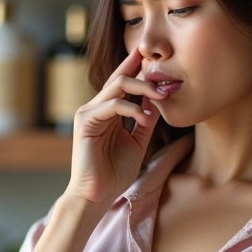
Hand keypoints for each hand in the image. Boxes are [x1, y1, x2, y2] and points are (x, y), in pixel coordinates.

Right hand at [64, 46, 165, 206]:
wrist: (96, 195)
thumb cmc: (114, 172)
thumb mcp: (138, 141)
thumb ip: (145, 120)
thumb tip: (159, 100)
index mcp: (107, 111)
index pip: (122, 82)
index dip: (136, 67)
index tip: (154, 56)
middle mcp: (96, 108)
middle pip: (119, 77)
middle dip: (143, 72)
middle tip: (166, 76)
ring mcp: (88, 112)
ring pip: (116, 85)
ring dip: (142, 88)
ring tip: (161, 95)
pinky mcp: (85, 122)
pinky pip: (111, 105)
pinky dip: (131, 108)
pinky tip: (144, 117)